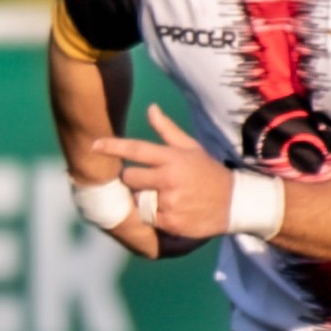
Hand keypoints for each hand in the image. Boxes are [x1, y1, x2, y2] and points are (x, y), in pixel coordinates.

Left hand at [95, 104, 232, 239]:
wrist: (236, 203)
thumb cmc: (208, 172)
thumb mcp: (191, 148)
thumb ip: (167, 130)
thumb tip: (150, 108)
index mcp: (173, 158)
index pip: (137, 149)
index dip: (113, 146)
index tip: (94, 145)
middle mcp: (169, 179)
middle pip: (129, 178)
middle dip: (133, 180)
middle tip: (149, 181)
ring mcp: (169, 202)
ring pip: (137, 200)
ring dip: (144, 200)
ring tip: (166, 197)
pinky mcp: (171, 222)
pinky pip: (148, 218)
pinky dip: (155, 216)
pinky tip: (172, 211)